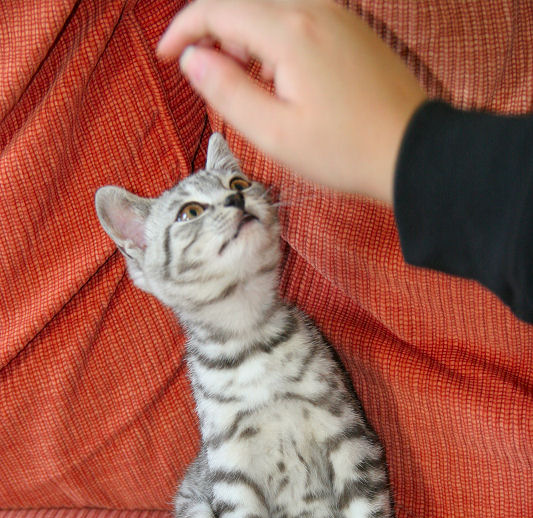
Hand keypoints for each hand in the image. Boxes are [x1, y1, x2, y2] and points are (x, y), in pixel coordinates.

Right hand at [158, 0, 426, 201]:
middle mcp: (314, 9)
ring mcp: (338, 16)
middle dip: (213, 32)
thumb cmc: (345, 152)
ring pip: (271, 8)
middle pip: (244, 2)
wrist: (413, 154)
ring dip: (245, 36)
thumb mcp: (275, 134)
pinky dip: (275, 39)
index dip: (183, 30)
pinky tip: (280, 79)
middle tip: (205, 77)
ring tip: (244, 84)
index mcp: (290, 32)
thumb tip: (192, 59)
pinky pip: (300, 17)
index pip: (218, 9)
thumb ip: (227, 91)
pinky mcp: (353, 30)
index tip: (166, 58)